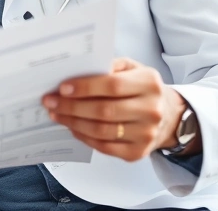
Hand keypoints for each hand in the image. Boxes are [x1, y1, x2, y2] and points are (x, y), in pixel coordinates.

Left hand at [41, 57, 191, 161]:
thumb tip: (77, 70)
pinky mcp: (138, 152)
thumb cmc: (141, 88)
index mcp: (149, 83)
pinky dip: (84, 137)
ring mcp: (146, 134)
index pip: (113, 85)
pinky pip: (104, 147)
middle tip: (50, 102)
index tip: (62, 88)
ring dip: (73, 123)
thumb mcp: (131, 68)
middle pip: (104, 110)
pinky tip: (72, 127)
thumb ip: (108, 66)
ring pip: (101, 130)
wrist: (167, 116)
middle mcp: (151, 110)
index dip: (85, 87)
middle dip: (71, 107)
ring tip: (56, 115)